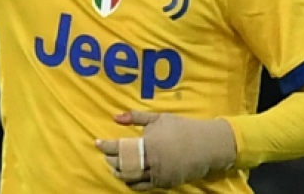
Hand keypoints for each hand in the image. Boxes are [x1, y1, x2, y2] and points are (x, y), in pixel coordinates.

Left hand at [96, 110, 236, 189]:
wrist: (207, 145)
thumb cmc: (181, 128)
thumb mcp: (158, 118)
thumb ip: (135, 117)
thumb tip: (115, 117)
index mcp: (148, 144)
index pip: (119, 148)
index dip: (105, 146)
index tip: (97, 143)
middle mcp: (152, 161)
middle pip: (122, 164)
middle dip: (111, 160)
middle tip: (106, 155)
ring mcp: (158, 175)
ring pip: (131, 178)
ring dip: (119, 173)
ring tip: (114, 167)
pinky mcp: (165, 184)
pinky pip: (143, 187)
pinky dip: (132, 183)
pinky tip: (128, 177)